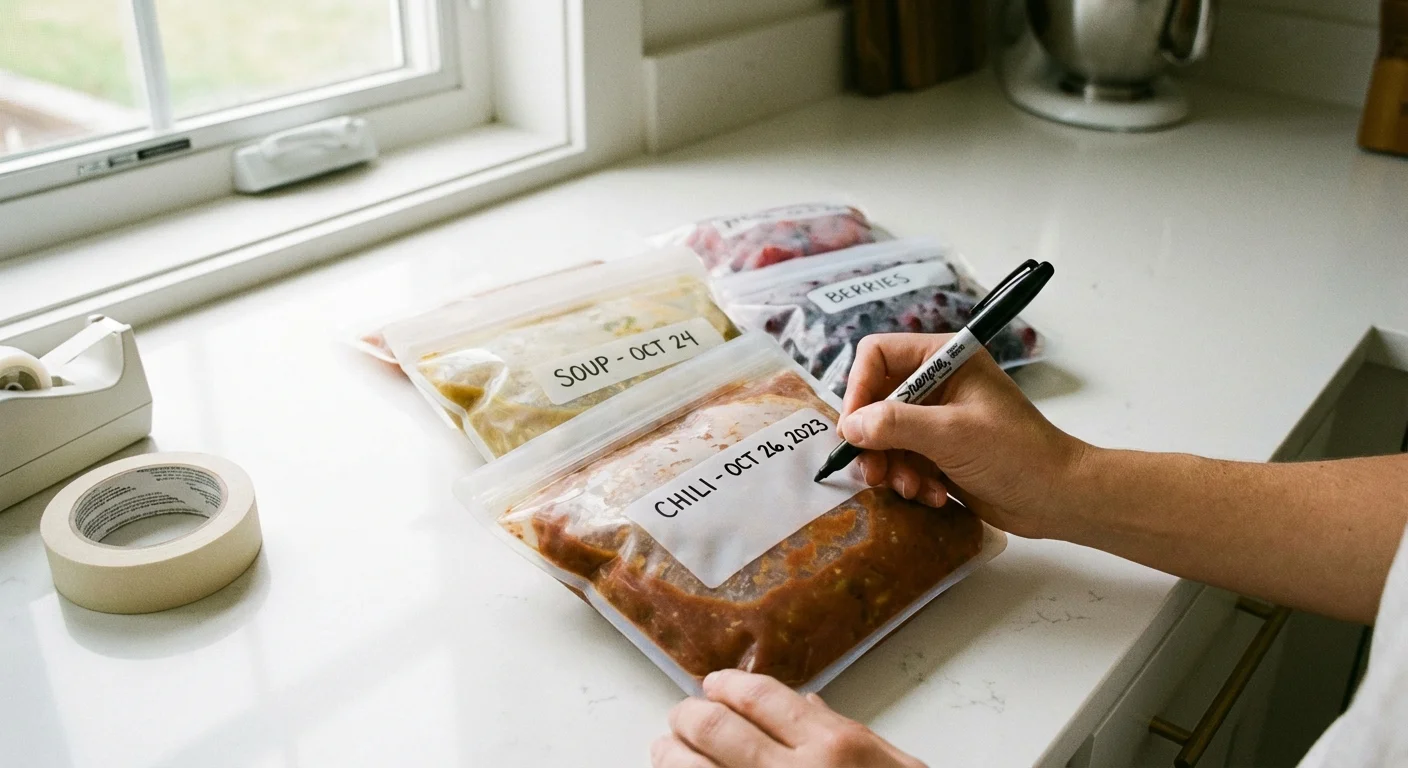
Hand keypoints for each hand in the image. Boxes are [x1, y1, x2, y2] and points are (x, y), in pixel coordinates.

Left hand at [653, 670, 924, 767]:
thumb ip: (849, 733)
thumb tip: (804, 705)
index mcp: (835, 747)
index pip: (759, 696)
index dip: (726, 685)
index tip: (712, 685)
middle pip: (714, 728)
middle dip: (688, 716)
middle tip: (682, 716)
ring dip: (670, 755)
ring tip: (666, 749)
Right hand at [840, 333, 1085, 538]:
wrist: (1057, 498)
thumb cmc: (1016, 454)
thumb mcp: (951, 434)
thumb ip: (895, 425)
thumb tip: (850, 426)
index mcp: (944, 359)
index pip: (878, 355)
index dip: (859, 389)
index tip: (854, 429)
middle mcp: (936, 383)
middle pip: (875, 401)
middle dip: (873, 440)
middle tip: (875, 473)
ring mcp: (936, 419)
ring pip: (884, 436)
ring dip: (892, 467)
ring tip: (912, 488)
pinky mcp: (938, 451)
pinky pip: (902, 461)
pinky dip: (909, 480)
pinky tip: (932, 495)